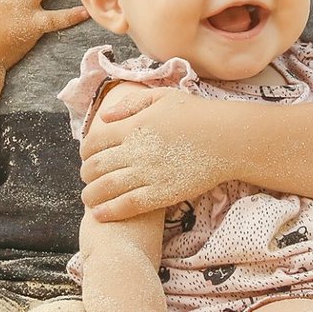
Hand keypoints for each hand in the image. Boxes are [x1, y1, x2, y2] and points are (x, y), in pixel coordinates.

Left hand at [81, 88, 223, 220]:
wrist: (227, 138)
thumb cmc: (198, 114)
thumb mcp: (162, 97)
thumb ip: (131, 104)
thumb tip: (104, 117)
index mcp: (132, 126)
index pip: (94, 142)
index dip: (85, 152)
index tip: (87, 157)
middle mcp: (135, 151)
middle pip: (96, 167)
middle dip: (86, 174)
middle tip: (87, 178)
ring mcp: (148, 174)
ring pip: (106, 188)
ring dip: (90, 195)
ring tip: (88, 198)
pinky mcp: (162, 193)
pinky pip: (128, 205)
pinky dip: (109, 211)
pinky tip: (99, 214)